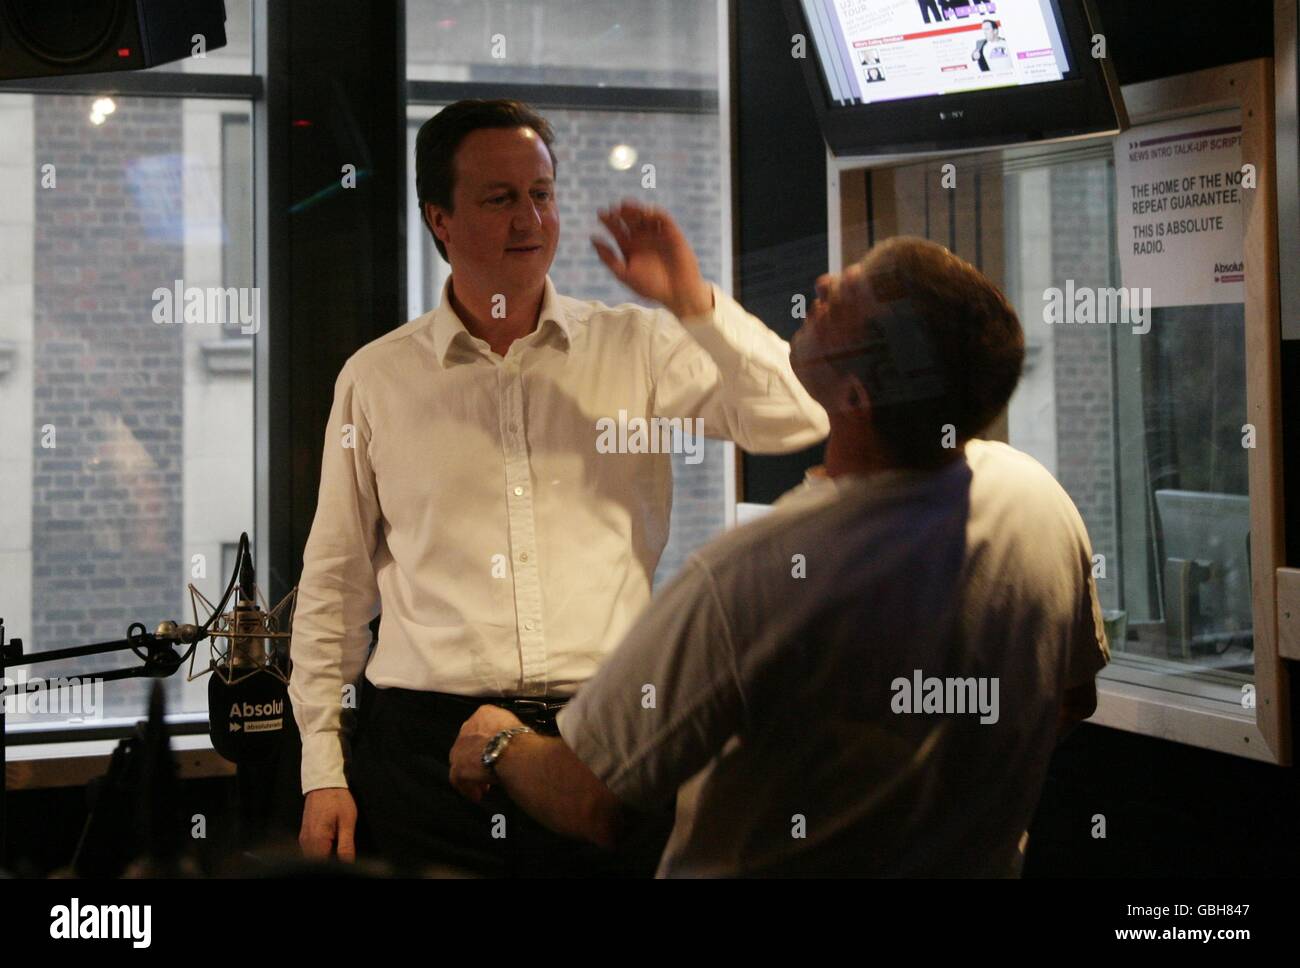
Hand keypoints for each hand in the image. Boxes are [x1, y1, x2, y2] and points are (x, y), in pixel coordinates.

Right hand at [299, 787, 357, 861]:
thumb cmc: (337, 799)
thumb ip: (346, 845)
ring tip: (337, 842)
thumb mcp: (347, 821)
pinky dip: (321, 850)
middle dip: (330, 861)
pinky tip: (331, 841)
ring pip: (314, 857)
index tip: (344, 858)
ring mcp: (304, 839)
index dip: (335, 865)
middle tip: (342, 849)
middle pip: (317, 861)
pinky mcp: (305, 835)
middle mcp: (307, 842)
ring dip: (325, 855)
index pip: (324, 864)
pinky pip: (311, 850)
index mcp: (317, 839)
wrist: (324, 784)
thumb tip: (348, 863)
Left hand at [448, 705, 525, 803]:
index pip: (481, 727)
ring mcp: (460, 747)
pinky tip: (477, 795)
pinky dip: (468, 788)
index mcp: (485, 714)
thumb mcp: (517, 727)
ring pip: (461, 763)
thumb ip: (509, 733)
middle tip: (487, 770)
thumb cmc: (521, 740)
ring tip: (484, 786)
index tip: (493, 752)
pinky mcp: (458, 766)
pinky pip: (458, 780)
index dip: (487, 743)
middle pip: (468, 745)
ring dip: (472, 775)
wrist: (513, 751)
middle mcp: (468, 728)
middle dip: (477, 759)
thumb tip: (515, 744)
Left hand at [591, 200, 712, 318]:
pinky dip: (654, 213)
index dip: (608, 220)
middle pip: (628, 219)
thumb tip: (593, 238)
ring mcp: (656, 234)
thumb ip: (609, 258)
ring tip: (626, 206)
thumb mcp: (625, 274)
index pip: (616, 229)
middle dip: (620, 212)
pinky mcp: (671, 232)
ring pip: (643, 215)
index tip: (601, 214)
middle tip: (613, 208)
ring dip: (635, 209)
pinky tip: (645, 212)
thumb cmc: (651, 287)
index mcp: (628, 246)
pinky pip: (662, 218)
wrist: (678, 293)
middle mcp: (641, 238)